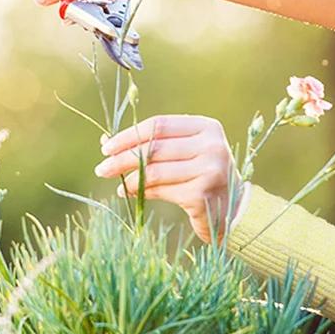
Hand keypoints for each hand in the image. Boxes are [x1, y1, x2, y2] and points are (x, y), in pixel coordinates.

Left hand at [94, 114, 243, 242]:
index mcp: (207, 127)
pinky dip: (141, 192)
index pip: (160, 125)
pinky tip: (130, 193)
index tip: (107, 147)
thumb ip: (155, 144)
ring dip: (129, 178)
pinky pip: (161, 190)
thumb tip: (107, 143)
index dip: (130, 135)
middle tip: (102, 167)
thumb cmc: (203, 175)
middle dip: (123, 158)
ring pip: (155, 171)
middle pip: (155, 148)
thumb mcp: (186, 152)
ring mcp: (210, 170)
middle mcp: (212, 145)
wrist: (233, 208)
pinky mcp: (202, 194)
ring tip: (116, 182)